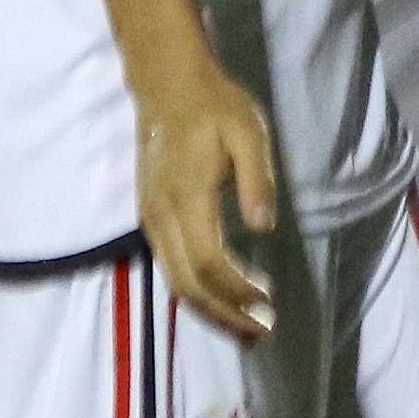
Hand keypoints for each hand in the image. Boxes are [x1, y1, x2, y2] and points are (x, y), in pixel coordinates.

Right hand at [133, 52, 277, 338]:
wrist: (167, 84)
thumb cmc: (215, 106)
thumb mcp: (248, 132)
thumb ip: (257, 179)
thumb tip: (264, 227)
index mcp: (186, 197)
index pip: (207, 264)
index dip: (236, 293)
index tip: (267, 305)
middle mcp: (161, 216)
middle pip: (186, 285)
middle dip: (223, 315)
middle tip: (261, 333)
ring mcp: (151, 218)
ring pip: (174, 281)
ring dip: (209, 309)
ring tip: (246, 325)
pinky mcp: (150, 216)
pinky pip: (170, 266)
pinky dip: (195, 290)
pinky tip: (221, 296)